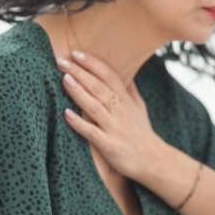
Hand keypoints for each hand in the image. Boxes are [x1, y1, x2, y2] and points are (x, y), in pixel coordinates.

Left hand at [57, 51, 162, 179]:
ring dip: (78, 92)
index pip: (109, 75)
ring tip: (64, 79)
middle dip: (79, 72)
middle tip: (61, 61)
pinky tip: (66, 114)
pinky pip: (91, 132)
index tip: (76, 53)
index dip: (93, 63)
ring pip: (94, 106)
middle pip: (98, 87)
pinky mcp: (109, 145)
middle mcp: (119, 111)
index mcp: (125, 100)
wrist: (153, 161)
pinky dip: (79, 123)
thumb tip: (125, 72)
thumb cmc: (143, 133)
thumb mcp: (139, 107)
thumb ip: (130, 89)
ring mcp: (114, 128)